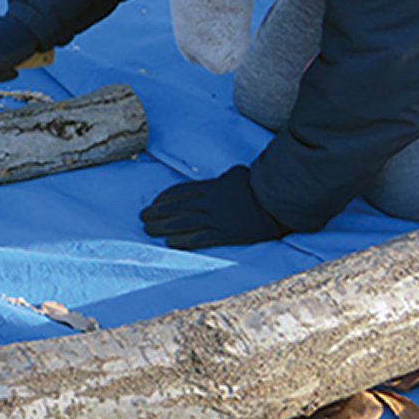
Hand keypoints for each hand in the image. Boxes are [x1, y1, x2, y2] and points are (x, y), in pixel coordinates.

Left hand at [141, 165, 289, 248]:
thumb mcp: (236, 174)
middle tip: (142, 217)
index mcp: (210, 187)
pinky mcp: (225, 235)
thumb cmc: (258, 186)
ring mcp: (216, 220)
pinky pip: (199, 238)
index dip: (164, 198)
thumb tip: (221, 179)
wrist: (277, 203)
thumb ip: (222, 179)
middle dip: (156, 213)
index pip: (179, 192)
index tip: (153, 203)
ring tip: (148, 230)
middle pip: (175, 208)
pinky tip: (170, 243)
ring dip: (163, 227)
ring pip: (182, 223)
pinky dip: (183, 241)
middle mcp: (208, 203)